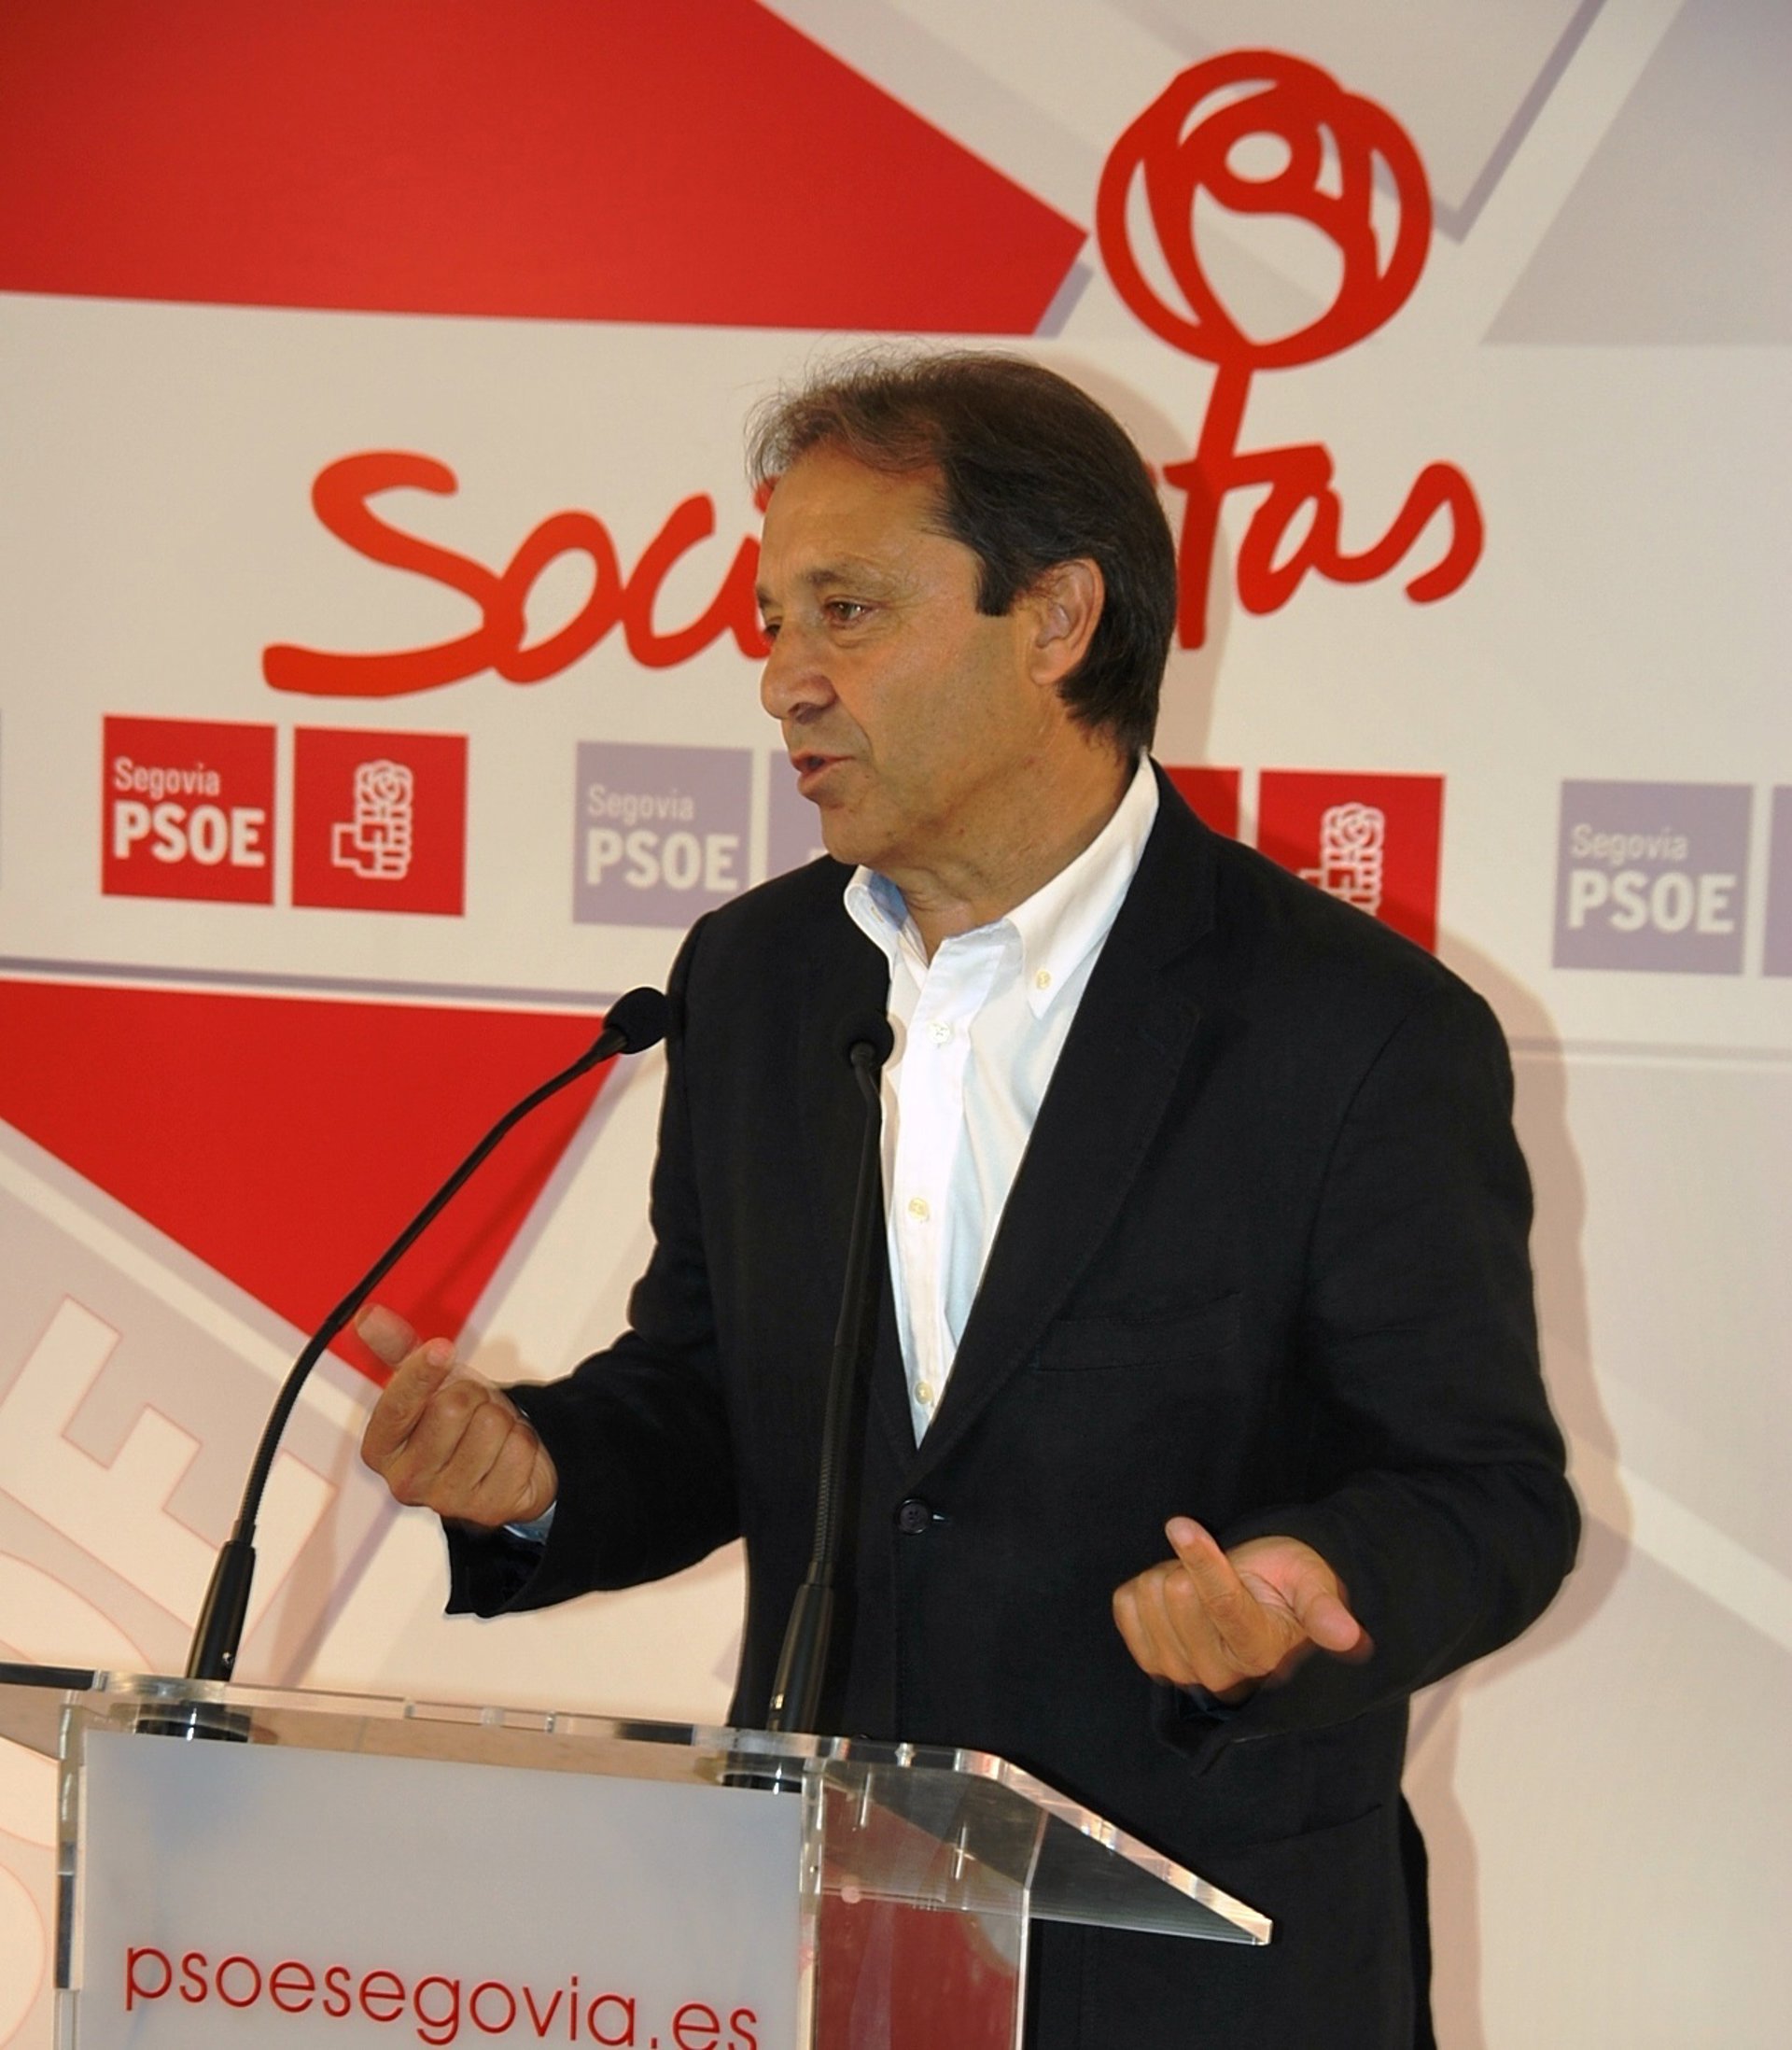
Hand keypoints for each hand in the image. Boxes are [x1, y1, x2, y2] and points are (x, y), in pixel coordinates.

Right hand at [357, 1304, 557, 1528]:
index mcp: (381, 1449)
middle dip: (472, 1394)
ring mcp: (448, 1502)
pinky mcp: (490, 1511)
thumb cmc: (456, 1418)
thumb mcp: (429, 1381)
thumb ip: (397, 1348)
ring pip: (491, 1425)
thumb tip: (366, 1315)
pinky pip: (520, 1449)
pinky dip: (522, 1441)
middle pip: (453, 1407)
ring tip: (488, 1432)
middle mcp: (406, 1482)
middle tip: (470, 1409)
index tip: (442, 1348)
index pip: (397, 1404)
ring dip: (500, 1418)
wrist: (499, 1458)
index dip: (422, 1371)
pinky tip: (506, 1453)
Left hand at [1112, 1516, 1365, 1700]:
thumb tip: (1348, 1637)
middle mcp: (1222, 1675)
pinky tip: (1174, 1597)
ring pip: (1147, 1598)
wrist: (1265, 1609)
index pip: (1221, 1604)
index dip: (1200, 1560)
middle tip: (1218, 1570)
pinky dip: (1142, 1589)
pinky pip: (1124, 1607)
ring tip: (1198, 1584)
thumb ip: (1323, 1609)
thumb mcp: (1314, 1584)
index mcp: (1262, 1652)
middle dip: (1189, 1565)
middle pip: (1176, 1595)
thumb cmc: (1292, 1586)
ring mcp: (1184, 1673)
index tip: (1182, 1524)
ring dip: (1166, 1575)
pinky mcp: (1152, 1661)